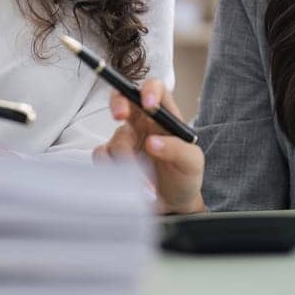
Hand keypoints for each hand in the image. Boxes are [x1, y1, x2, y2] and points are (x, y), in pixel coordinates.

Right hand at [93, 78, 205, 213]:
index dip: (149, 90)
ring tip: (145, 183)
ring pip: (115, 138)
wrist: (172, 205)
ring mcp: (125, 141)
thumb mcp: (192, 162)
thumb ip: (177, 149)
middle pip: (122, 98)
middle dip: (118, 103)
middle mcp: (141, 123)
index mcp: (163, 116)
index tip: (148, 104)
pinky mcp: (113, 159)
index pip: (154, 89)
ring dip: (127, 160)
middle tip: (119, 116)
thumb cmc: (185, 176)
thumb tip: (153, 142)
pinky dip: (113, 169)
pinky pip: (102, 156)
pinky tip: (129, 184)